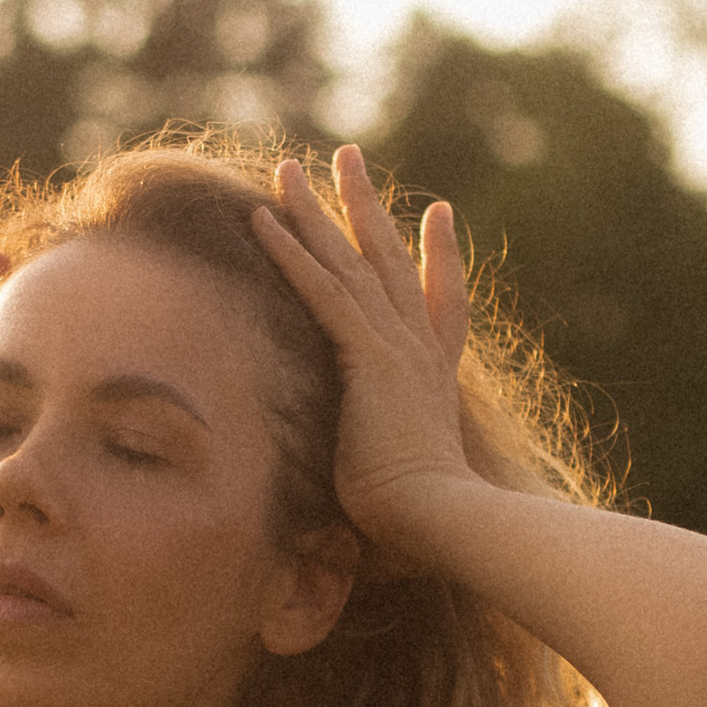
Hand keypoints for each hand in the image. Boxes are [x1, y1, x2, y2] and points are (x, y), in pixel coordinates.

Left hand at [252, 148, 476, 561]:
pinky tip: (262, 216)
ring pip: (350, 260)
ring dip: (317, 210)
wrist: (444, 523)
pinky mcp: (368, 354)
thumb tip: (355, 547)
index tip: (439, 215)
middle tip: (349, 159)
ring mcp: (396, 347)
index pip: (439, 305)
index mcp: (433, 381)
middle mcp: (419, 352)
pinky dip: (291, 251)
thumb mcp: (400, 499)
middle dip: (365, 207)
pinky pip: (321, 289)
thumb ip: (381, 496)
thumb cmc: (427, 531)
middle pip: (388, 261)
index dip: (439, 258)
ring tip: (291, 164)